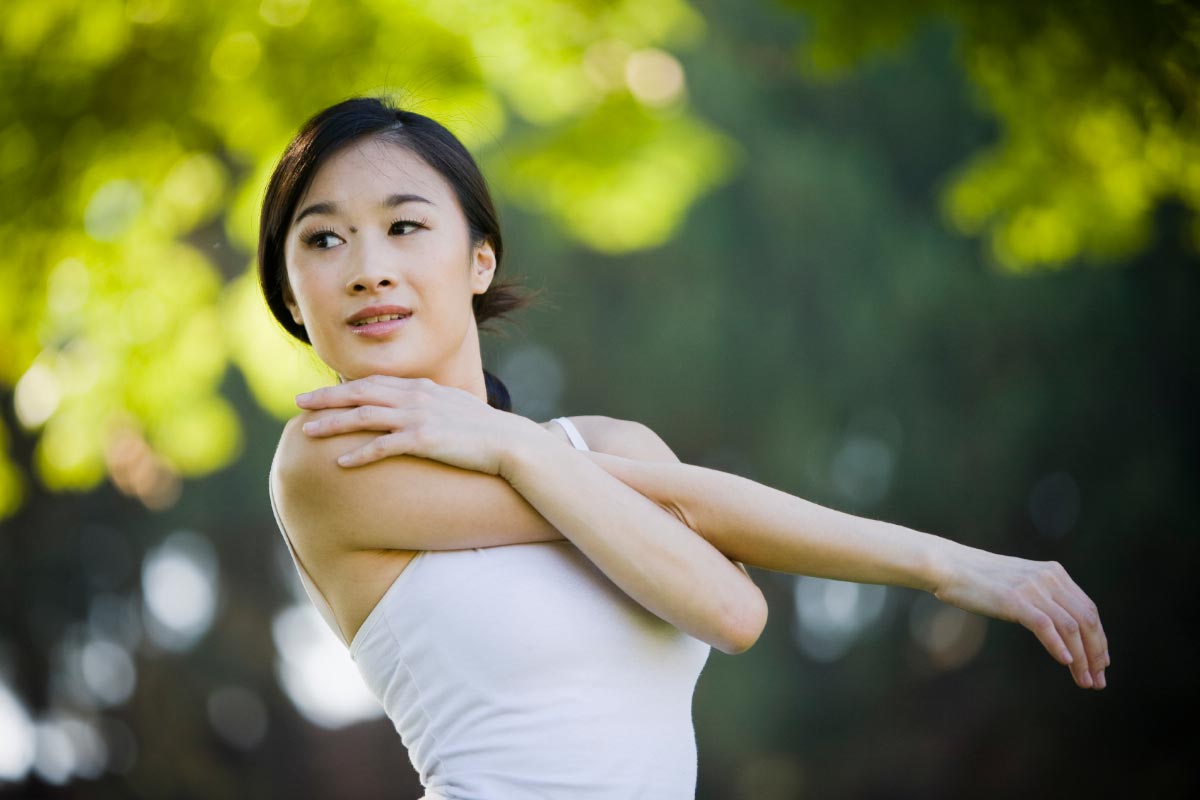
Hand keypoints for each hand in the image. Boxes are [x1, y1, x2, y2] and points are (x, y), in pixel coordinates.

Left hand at [295, 375, 541, 475]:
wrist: (510, 443)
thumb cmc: (484, 432)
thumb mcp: (454, 410)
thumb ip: (432, 406)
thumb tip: (417, 414)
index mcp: (421, 388)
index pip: (374, 382)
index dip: (344, 387)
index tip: (322, 393)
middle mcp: (416, 397)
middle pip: (360, 392)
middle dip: (326, 397)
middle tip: (299, 402)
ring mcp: (419, 417)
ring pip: (364, 415)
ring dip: (333, 423)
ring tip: (307, 431)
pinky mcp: (425, 439)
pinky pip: (383, 445)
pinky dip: (359, 453)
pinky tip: (340, 462)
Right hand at [931, 544, 1108, 689]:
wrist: (949, 566)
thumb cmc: (980, 579)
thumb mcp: (1020, 582)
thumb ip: (1042, 596)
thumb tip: (1061, 625)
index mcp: (1054, 573)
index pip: (1089, 610)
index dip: (1099, 639)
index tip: (1101, 664)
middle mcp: (1048, 578)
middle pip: (1086, 620)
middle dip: (1096, 653)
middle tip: (1098, 680)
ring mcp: (1032, 588)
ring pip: (1070, 627)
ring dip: (1082, 658)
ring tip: (1085, 680)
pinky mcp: (1014, 600)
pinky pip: (1045, 626)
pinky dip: (1059, 646)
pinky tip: (1066, 662)